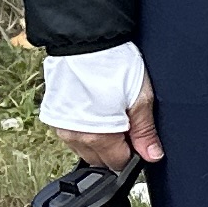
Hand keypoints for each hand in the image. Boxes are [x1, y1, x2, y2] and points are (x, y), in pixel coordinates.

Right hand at [40, 43, 162, 167]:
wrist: (84, 42)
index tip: (141, 137)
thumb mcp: (140, 97)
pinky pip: (73, 135)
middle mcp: (74, 137)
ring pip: (86, 148)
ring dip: (101, 140)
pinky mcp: (54, 116)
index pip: (119, 164)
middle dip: (118, 148)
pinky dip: (87, 130)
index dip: (134, 153)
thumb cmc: (113, 65)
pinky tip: (97, 109)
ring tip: (113, 111)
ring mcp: (61, 128)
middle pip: (101, 159)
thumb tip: (152, 155)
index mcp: (96, 137)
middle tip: (129, 121)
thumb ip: (145, 131)